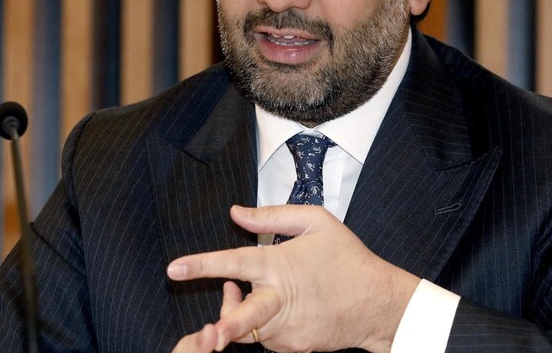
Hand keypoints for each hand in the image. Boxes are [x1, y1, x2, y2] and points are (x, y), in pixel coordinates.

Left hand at [166, 205, 420, 352]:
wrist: (378, 304)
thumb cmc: (347, 258)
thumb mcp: (316, 222)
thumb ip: (273, 216)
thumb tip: (236, 213)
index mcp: (279, 265)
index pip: (234, 263)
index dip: (202, 265)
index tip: (173, 269)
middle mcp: (279, 300)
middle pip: (242, 319)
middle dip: (222, 330)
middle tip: (205, 339)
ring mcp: (287, 329)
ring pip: (248, 328)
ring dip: (238, 313)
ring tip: (247, 291)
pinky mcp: (293, 346)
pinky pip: (265, 338)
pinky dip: (262, 324)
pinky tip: (277, 308)